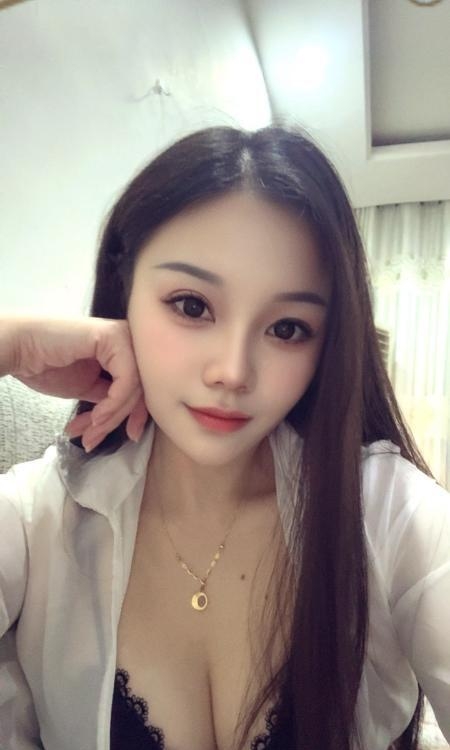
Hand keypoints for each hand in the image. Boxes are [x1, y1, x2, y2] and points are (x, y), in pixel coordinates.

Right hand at [3, 317, 148, 451]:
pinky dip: (113, 404)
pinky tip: (96, 417)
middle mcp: (129, 340)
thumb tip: (135, 423)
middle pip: (140, 389)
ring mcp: (123, 336)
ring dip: (111, 417)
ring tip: (90, 431)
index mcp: (125, 351)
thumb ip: (112, 398)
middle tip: (95, 439)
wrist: (20, 350)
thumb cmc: (48, 365)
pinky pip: (127, 379)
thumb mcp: (89, 388)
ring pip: (134, 388)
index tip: (129, 436)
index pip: (143, 386)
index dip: (137, 415)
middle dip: (117, 420)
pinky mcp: (114, 337)